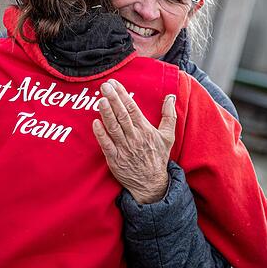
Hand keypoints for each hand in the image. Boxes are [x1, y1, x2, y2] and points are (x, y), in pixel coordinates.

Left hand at [92, 78, 176, 203]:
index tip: (114, 83)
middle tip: (105, 86)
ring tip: (100, 100)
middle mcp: (134, 137)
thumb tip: (171, 97)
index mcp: (146, 130)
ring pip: (114, 128)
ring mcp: (124, 148)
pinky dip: (101, 134)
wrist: (151, 184)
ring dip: (106, 113)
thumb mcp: (168, 136)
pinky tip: (95, 123)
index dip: (122, 94)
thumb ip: (169, 115)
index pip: (132, 108)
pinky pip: (107, 145)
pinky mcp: (115, 159)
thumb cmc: (158, 157)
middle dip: (113, 99)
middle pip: (122, 115)